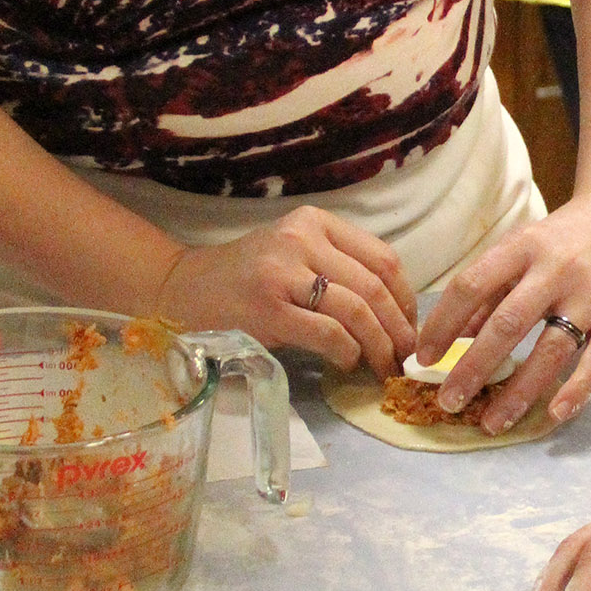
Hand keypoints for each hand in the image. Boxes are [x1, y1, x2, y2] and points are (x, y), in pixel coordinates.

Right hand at [155, 208, 416, 376]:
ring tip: (384, 367)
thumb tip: (394, 313)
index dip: (406, 298)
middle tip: (406, 357)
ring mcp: (282, 273)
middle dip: (399, 328)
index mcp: (314, 223)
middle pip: (374, 286)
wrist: (180, 290)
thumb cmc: (244, 278)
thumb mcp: (293, 254)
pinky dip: (347, 352)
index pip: (382, 257)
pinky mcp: (268, 309)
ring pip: (356, 310)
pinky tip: (348, 363)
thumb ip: (338, 268)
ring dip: (379, 345)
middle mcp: (301, 240)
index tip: (410, 326)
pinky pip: (327, 333)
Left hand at [413, 192, 590, 434]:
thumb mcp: (521, 250)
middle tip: (448, 401)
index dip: (443, 323)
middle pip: (508, 323)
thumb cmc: (563, 239)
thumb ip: (489, 291)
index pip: (472, 285)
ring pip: (551, 348)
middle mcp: (557, 268)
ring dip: (519, 391)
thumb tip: (453, 338)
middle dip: (473, 367)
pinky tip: (555, 413)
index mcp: (523, 247)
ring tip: (492, 422)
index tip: (423, 358)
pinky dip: (578, 388)